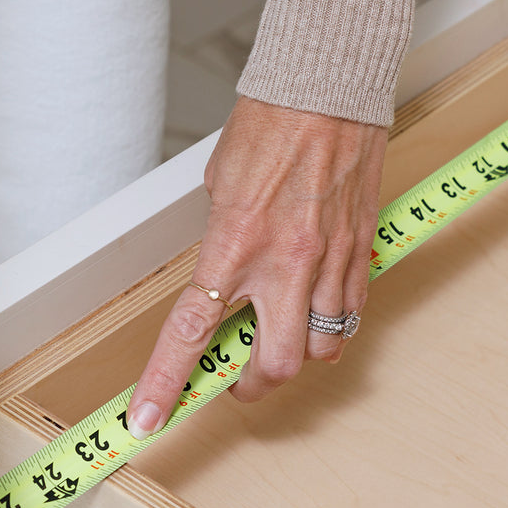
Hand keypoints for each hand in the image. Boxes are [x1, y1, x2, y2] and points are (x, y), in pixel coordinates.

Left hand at [125, 97, 386, 436]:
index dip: (166, 384)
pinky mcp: (360, 253)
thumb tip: (223, 281)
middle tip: (234, 378)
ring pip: (319, 350)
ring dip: (294, 358)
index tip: (147, 419)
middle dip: (248, 385)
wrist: (328, 88)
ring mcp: (328, 262)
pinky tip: (316, 312)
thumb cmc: (271, 124)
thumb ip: (221, 243)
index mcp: (234, 244)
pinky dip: (330, 327)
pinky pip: (349, 317)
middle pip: (271, 365)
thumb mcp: (221, 188)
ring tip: (280, 340)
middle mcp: (283, 263)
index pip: (192, 332)